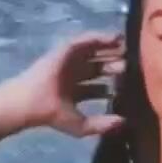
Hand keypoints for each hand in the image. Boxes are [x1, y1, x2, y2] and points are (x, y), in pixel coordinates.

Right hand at [0, 33, 125, 139]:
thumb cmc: (52, 115)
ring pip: (92, 52)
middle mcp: (72, 74)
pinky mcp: (64, 50)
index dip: (112, 84)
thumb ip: (102, 124)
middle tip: (130, 64)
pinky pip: (84, 40)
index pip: (97, 86)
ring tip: (124, 46)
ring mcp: (67, 61)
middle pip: (97, 67)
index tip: (129, 84)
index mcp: (74, 91)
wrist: (31, 104)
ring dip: (108, 48)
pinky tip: (114, 37)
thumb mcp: (80, 125)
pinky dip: (99, 37)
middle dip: (113, 64)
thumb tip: (124, 122)